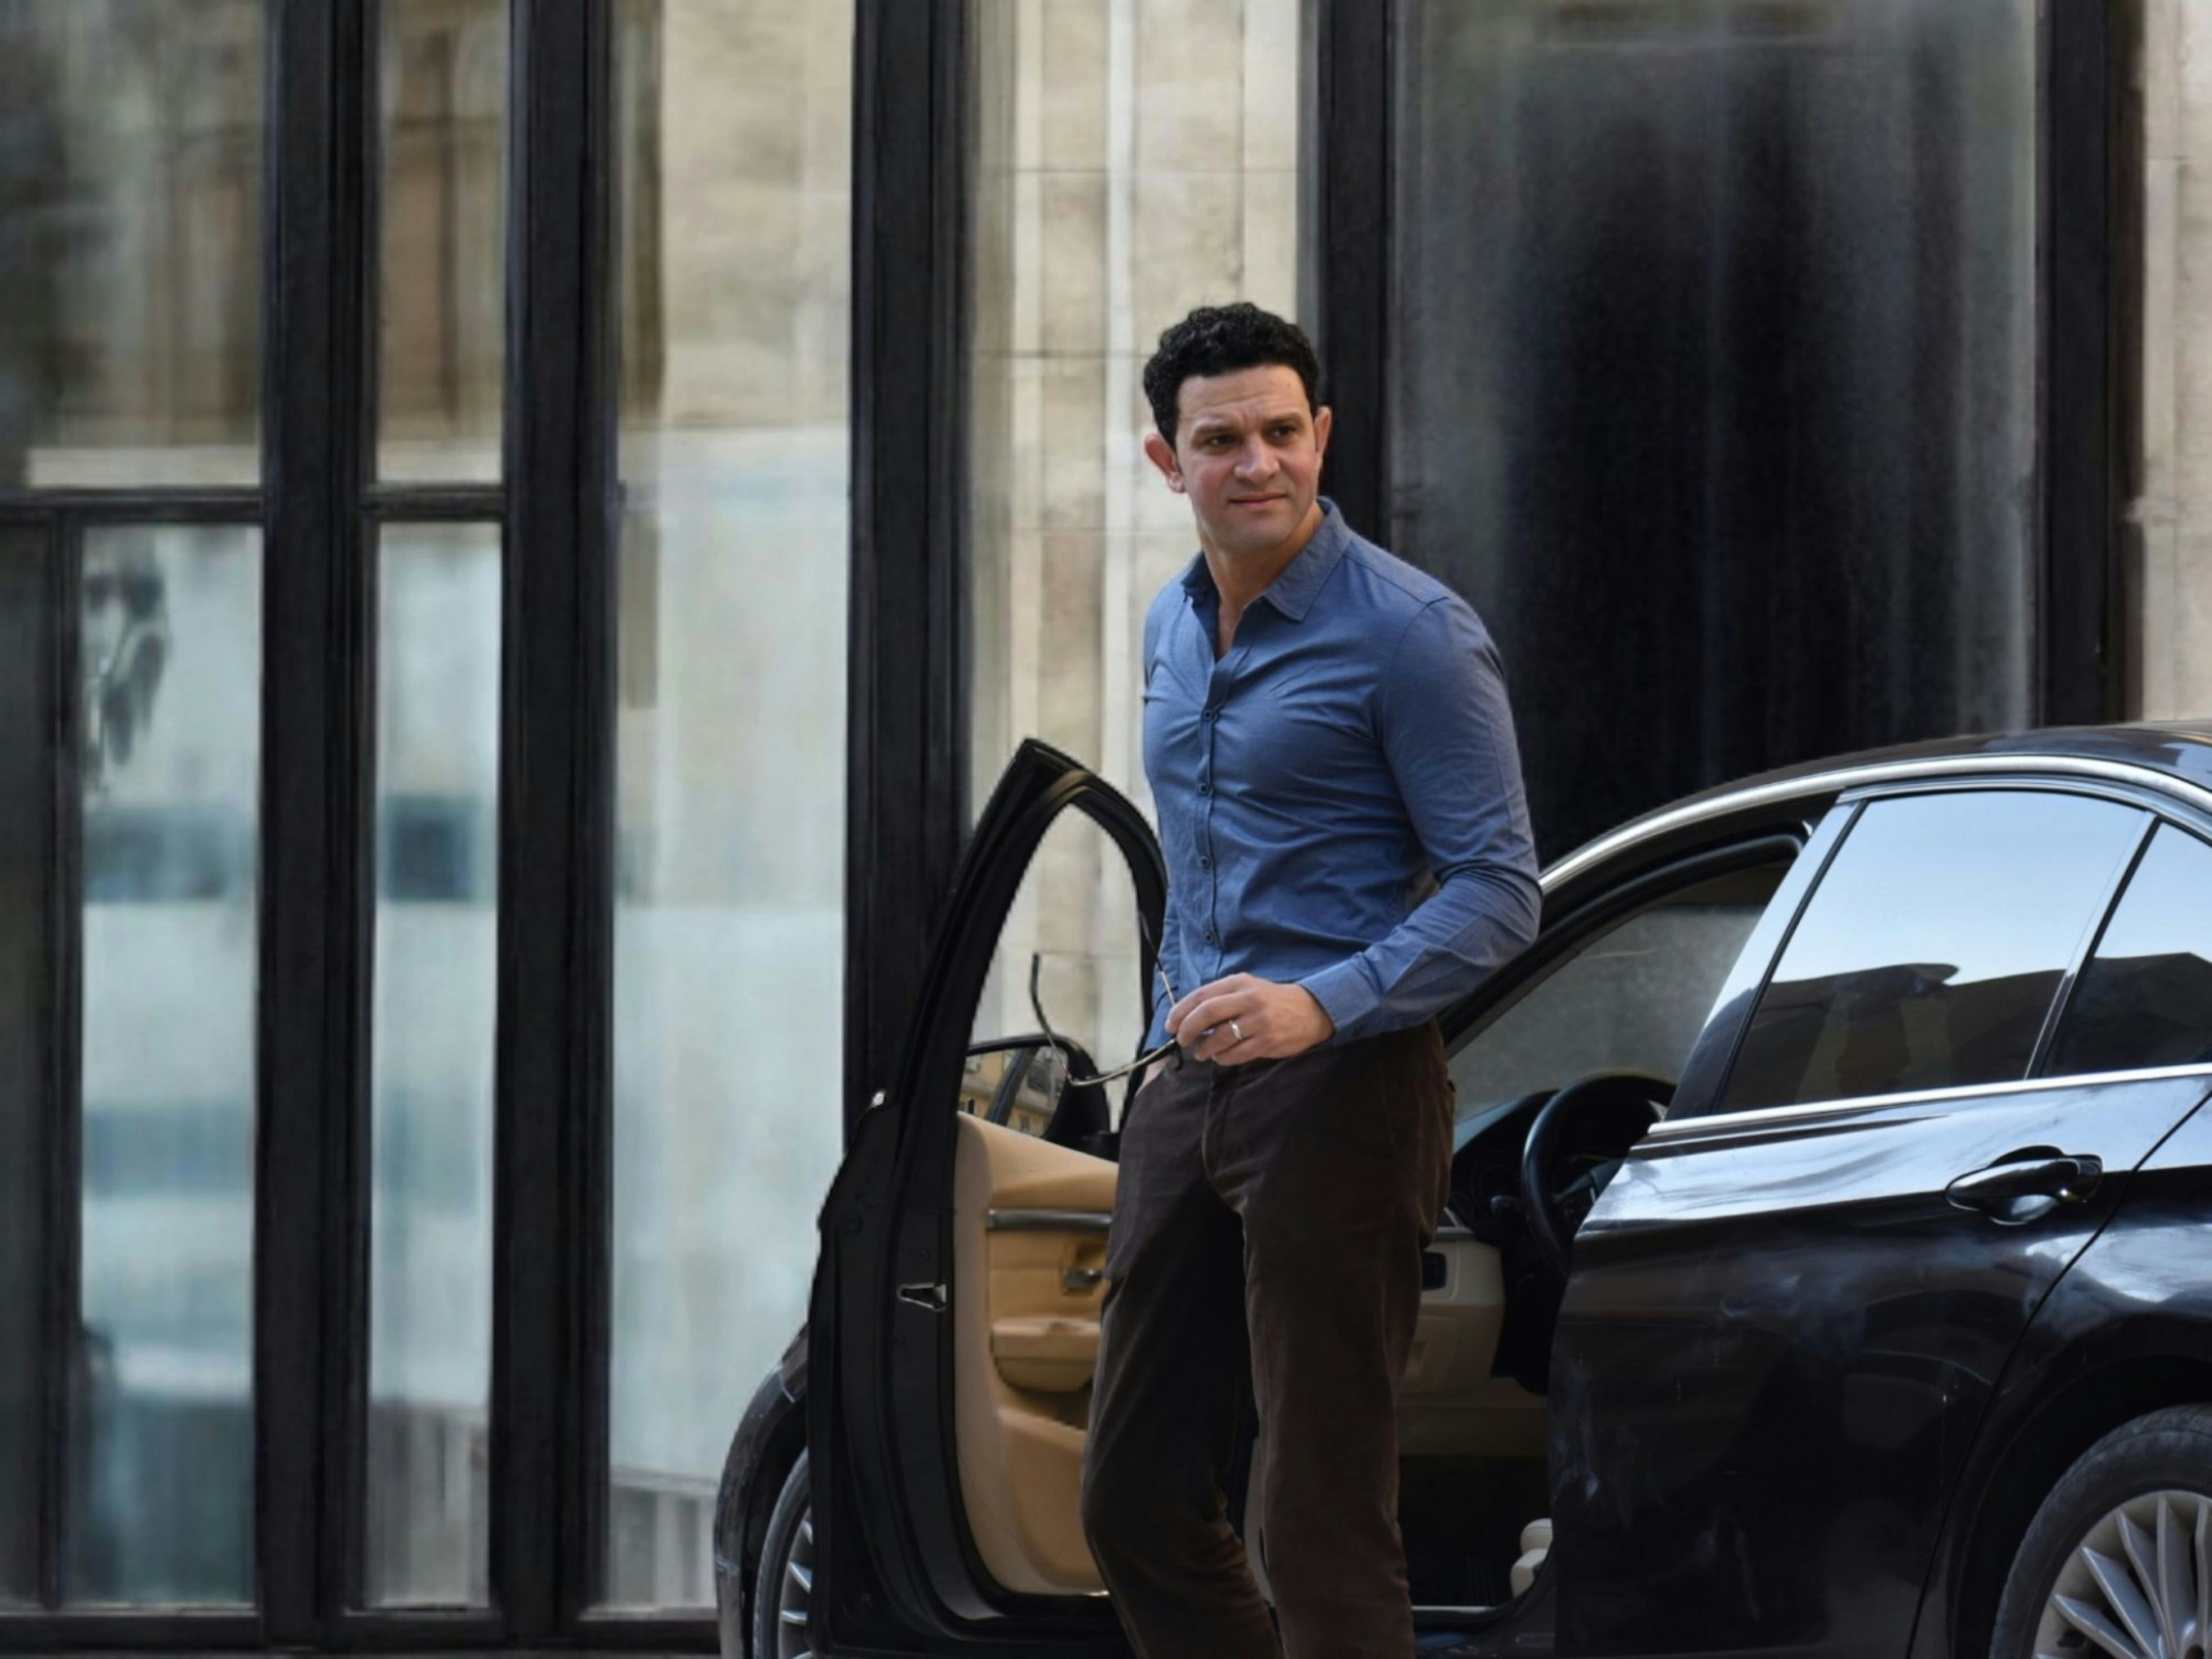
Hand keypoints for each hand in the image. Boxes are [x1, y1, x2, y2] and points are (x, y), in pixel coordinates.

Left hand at [1167, 973, 1334, 1065]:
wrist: (1311, 1010)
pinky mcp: (1268, 1041)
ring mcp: (1259, 1021)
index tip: (1170, 1024)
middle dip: (1187, 1029)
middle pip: (1206, 1014)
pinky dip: (1223, 1058)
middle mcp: (1248, 999)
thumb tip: (1188, 1016)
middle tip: (1181, 1040)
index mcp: (1239, 983)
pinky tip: (1220, 1058)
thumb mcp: (1247, 988)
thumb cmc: (1271, 1000)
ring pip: (1220, 1037)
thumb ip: (1221, 998)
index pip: (1201, 996)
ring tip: (1201, 1053)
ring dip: (1204, 1048)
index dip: (1181, 1011)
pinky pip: (1236, 1054)